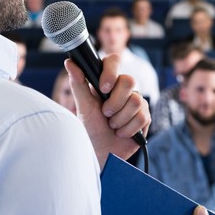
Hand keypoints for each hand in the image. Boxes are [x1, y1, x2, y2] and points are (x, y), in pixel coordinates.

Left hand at [64, 54, 150, 168]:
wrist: (101, 152)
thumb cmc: (90, 129)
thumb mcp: (83, 107)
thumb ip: (78, 84)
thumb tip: (69, 63)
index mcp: (107, 82)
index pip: (114, 61)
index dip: (111, 73)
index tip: (103, 88)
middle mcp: (123, 90)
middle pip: (129, 81)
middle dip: (115, 102)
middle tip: (105, 114)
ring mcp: (136, 102)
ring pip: (137, 101)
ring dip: (120, 119)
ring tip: (112, 126)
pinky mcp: (144, 117)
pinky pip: (143, 116)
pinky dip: (128, 129)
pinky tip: (121, 133)